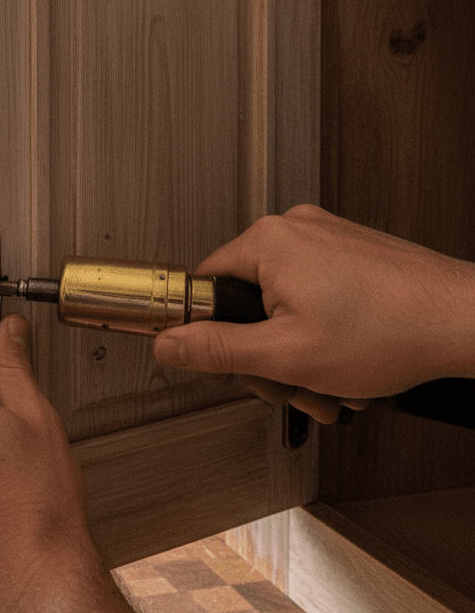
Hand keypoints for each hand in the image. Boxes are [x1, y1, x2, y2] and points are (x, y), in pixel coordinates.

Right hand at [153, 205, 474, 419]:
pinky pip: (315, 295)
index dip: (215, 333)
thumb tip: (168, 344)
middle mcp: (295, 229)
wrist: (466, 322)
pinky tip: (346, 360)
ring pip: (284, 304)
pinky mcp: (352, 252)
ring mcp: (327, 238)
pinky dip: (324, 332)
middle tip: (294, 383)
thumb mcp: (285, 355)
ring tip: (330, 380)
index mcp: (267, 242)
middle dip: (269, 355)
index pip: (206, 286)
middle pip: (248, 301)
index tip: (229, 359)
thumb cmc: (392, 330)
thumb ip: (217, 350)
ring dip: (300, 352)